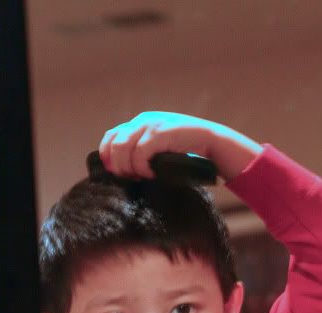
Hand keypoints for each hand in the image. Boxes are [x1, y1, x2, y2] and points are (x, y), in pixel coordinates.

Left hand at [98, 111, 262, 181]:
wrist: (214, 146)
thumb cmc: (188, 156)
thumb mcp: (160, 154)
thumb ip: (143, 157)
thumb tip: (123, 175)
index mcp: (139, 124)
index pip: (110, 138)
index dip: (108, 158)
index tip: (117, 176)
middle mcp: (142, 121)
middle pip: (113, 144)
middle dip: (118, 167)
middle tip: (132, 181)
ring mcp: (151, 124)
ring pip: (122, 148)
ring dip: (129, 168)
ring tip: (143, 178)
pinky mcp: (161, 132)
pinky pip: (140, 153)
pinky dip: (143, 168)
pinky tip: (154, 174)